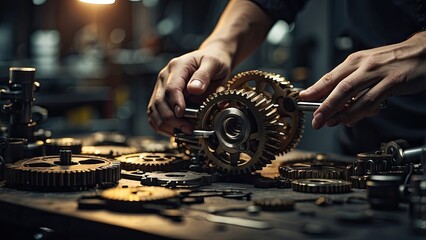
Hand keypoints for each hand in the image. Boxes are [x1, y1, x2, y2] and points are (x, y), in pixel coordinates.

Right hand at [147, 48, 230, 135]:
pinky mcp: (162, 97)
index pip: (171, 88)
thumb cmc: (214, 61)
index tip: (182, 114)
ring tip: (183, 132)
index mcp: (178, 67)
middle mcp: (165, 77)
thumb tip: (194, 89)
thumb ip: (204, 76)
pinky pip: (155, 114)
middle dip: (172, 119)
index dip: (175, 103)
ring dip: (166, 124)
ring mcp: (161, 87)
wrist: (211, 58)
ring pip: (154, 110)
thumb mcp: (214, 64)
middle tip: (189, 129)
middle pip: (159, 101)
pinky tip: (174, 131)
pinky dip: (162, 125)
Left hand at [300, 31, 425, 128]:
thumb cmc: (392, 61)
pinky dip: (359, 113)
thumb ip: (350, 81)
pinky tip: (351, 120)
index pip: (330, 76)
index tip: (303, 99)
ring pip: (353, 95)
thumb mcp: (367, 66)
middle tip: (316, 119)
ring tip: (330, 123)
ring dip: (339, 112)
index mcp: (355, 60)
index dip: (315, 89)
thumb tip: (332, 100)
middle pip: (338, 87)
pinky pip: (371, 101)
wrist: (423, 52)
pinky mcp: (393, 83)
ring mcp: (378, 74)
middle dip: (324, 106)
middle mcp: (364, 65)